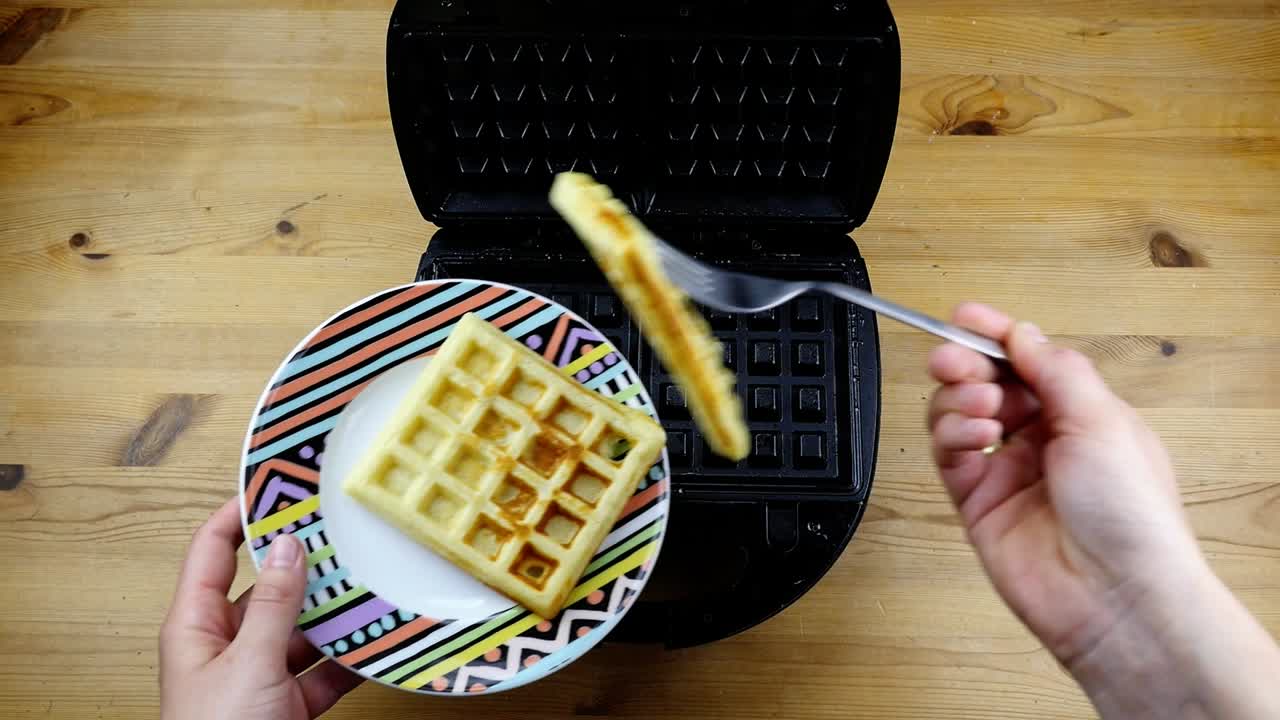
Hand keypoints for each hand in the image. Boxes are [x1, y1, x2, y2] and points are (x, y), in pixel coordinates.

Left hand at [160, 499, 362, 719]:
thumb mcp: (247, 665)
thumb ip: (272, 606)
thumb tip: (287, 546)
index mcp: (196, 627)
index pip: (212, 551)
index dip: (239, 515)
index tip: (277, 484)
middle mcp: (227, 645)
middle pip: (267, 588)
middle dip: (305, 566)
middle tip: (341, 533)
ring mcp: (258, 674)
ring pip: (301, 629)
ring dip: (335, 615)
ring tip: (371, 586)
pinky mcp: (288, 702)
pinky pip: (323, 668)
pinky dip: (349, 657)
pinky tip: (376, 640)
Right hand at [927, 303, 1192, 662]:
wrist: (1114, 593)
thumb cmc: (1131, 514)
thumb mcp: (1102, 419)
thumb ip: (1054, 370)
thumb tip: (1021, 334)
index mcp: (1081, 414)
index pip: (1027, 361)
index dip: (994, 336)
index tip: (964, 317)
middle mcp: (1042, 440)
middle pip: (985, 383)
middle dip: (965, 364)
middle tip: (953, 359)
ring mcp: (1007, 471)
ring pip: (959, 414)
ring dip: (959, 399)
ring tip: (979, 406)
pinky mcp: (976, 503)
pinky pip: (947, 455)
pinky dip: (950, 436)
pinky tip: (972, 434)